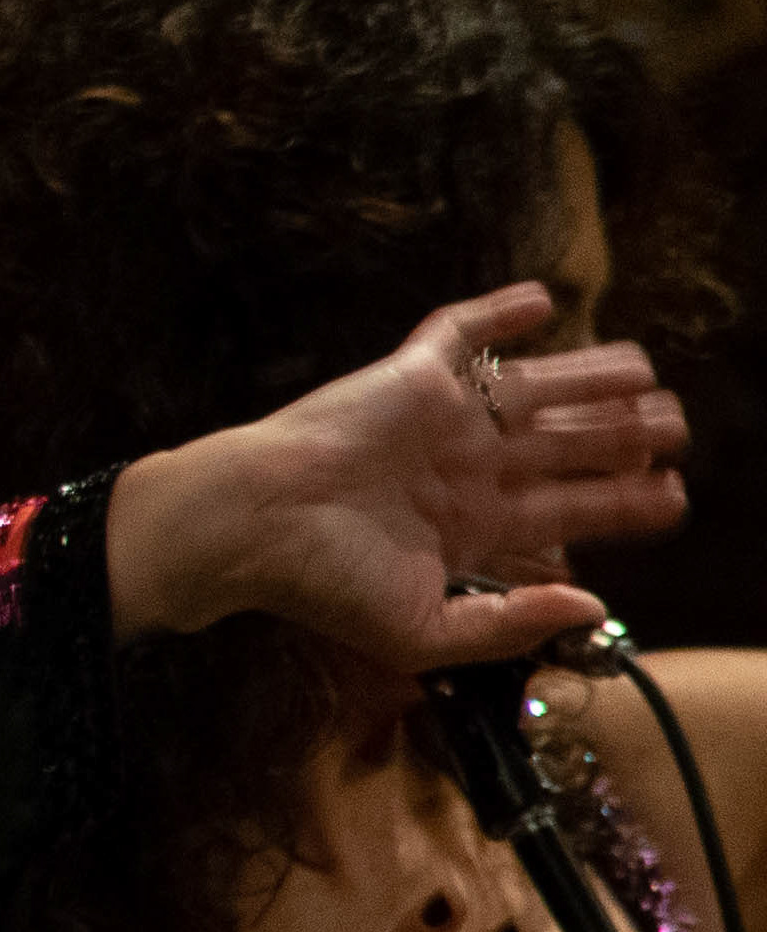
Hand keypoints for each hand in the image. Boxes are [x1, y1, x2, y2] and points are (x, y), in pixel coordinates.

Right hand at [109, 284, 685, 668]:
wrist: (252, 526)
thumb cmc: (320, 584)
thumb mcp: (423, 630)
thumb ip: (509, 624)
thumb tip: (592, 604)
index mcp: (470, 527)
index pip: (568, 509)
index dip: (625, 503)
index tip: (674, 495)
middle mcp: (464, 469)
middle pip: (565, 445)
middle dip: (624, 437)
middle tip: (678, 425)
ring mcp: (440, 421)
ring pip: (535, 389)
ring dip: (592, 378)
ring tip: (646, 371)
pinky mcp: (410, 378)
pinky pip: (459, 333)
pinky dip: (499, 313)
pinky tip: (543, 300)